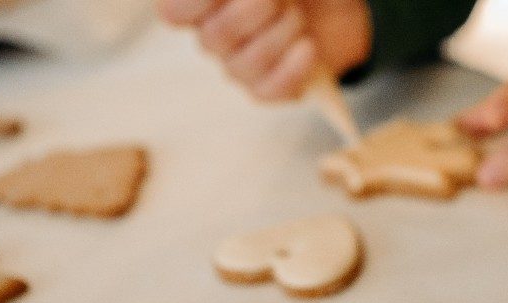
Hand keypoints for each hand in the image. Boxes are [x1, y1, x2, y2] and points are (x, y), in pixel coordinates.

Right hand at [157, 0, 371, 100]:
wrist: (333, 8)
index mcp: (200, 2)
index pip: (173, 13)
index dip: (198, 2)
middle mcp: (211, 34)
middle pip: (215, 36)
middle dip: (258, 9)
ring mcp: (235, 64)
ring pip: (246, 63)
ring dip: (282, 32)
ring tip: (298, 17)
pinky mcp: (264, 88)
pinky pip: (269, 90)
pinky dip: (293, 67)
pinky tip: (308, 47)